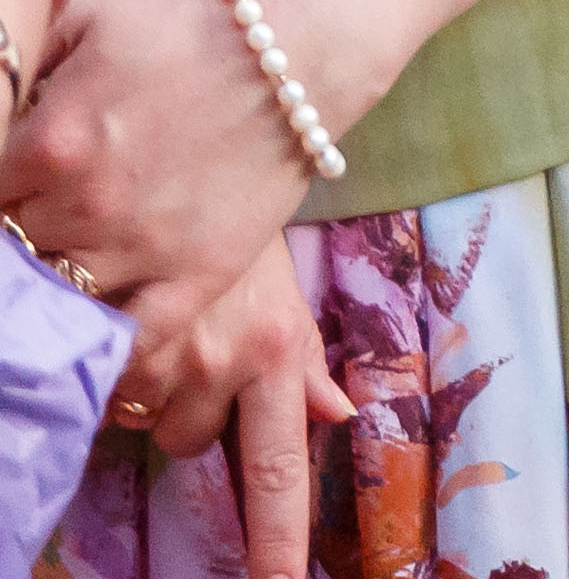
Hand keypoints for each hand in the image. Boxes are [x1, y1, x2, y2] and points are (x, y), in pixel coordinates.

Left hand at [0, 0, 324, 371]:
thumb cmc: (186, 25)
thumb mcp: (86, 13)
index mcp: (49, 144)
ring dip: (44, 294)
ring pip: (56, 301)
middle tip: (33, 219)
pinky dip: (101, 351)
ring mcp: (143, 248)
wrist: (303, 48)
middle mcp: (86, 206)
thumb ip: (17, 49)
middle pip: (8, 252)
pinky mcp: (196, 275)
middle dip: (13, 236)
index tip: (9, 187)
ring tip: (49, 277)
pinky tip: (86, 347)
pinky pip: (131, 340)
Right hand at [130, 244, 348, 578]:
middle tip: (191, 347)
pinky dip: (102, 364)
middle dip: (183, 412)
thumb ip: (305, 362)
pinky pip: (97, 384)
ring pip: (135, 415)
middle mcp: (224, 359)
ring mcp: (161, 348)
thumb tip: (342, 414)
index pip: (279, 470)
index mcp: (280, 352)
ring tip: (159, 322)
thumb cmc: (242, 229)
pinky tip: (116, 320)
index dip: (277, 540)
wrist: (200, 157)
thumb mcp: (284, 292)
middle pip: (187, 442)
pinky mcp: (108, 329)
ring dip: (139, 385)